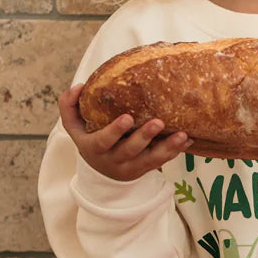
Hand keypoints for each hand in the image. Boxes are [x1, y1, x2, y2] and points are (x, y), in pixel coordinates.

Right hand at [58, 83, 191, 181]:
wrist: (101, 170)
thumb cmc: (90, 138)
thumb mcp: (75, 126)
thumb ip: (70, 106)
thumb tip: (78, 87)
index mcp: (94, 148)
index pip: (103, 141)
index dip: (114, 131)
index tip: (127, 117)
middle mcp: (113, 160)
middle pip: (130, 151)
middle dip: (144, 137)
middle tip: (159, 122)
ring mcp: (132, 167)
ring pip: (151, 160)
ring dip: (168, 147)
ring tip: (182, 134)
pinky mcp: (146, 169)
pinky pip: (162, 162)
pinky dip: (176, 151)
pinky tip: (188, 139)